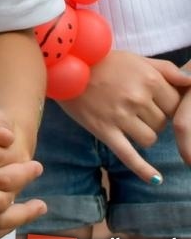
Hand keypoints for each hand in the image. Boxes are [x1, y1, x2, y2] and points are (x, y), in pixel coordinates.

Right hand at [57, 49, 190, 182]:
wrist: (64, 65)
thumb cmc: (104, 61)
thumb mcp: (137, 59)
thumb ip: (168, 70)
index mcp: (149, 79)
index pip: (175, 105)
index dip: (166, 105)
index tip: (153, 100)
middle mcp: (138, 98)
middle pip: (162, 123)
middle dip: (154, 119)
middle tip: (135, 107)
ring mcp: (120, 116)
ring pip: (150, 139)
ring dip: (144, 134)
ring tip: (128, 122)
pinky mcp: (104, 130)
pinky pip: (129, 155)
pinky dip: (143, 170)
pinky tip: (155, 180)